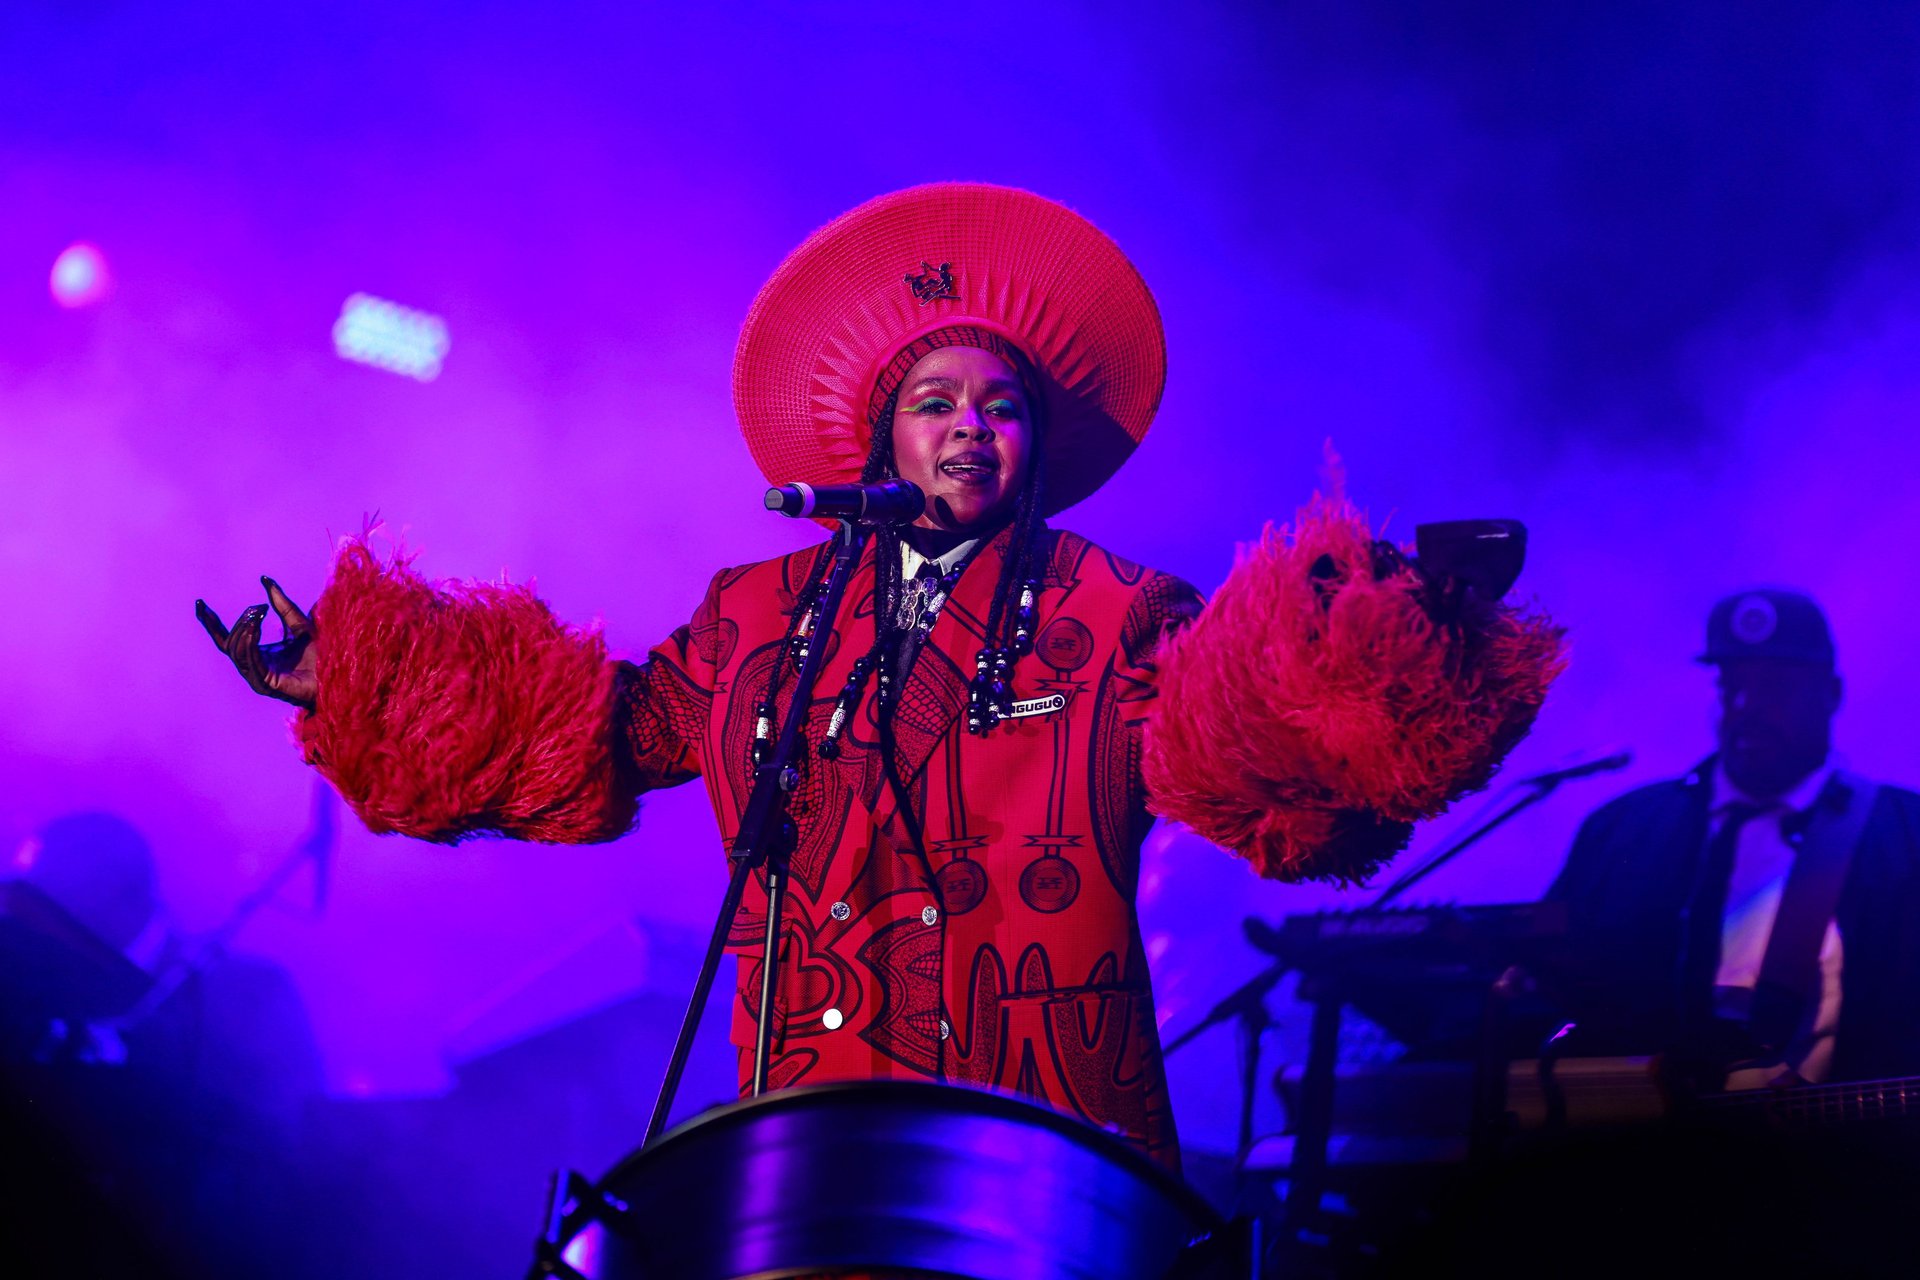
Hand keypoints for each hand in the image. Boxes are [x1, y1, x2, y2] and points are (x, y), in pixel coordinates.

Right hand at [196, 577, 318, 708]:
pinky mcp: (266, 684)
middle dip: (239, 623)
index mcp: (256, 654)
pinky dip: (249, 643)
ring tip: (256, 615)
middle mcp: (253, 667)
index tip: (200, 603)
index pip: (226, 638)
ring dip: (244, 631)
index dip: (211, 622)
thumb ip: (283, 605)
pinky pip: (250, 662)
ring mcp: (257, 678)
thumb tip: (266, 579)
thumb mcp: (299, 624)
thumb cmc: (320, 654)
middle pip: (230, 643)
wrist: (338, 674)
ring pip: (237, 652)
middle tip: (255, 609)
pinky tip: (254, 629)